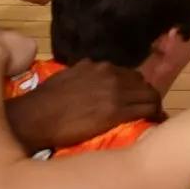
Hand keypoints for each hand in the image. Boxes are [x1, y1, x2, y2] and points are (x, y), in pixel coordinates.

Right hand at [4, 61, 164, 151]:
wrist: (34, 118)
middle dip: (145, 95)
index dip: (133, 88)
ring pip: (149, 94)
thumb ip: (83, 74)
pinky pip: (147, 108)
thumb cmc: (43, 101)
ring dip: (152, 105)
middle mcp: (109, 73)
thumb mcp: (66, 77)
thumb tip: (88, 73)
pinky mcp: (117, 110)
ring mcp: (115, 90)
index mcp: (97, 66)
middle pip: (141, 83)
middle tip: (144, 110)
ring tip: (152, 117)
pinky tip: (155, 122)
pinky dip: (155, 114)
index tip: (134, 99)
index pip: (127, 74)